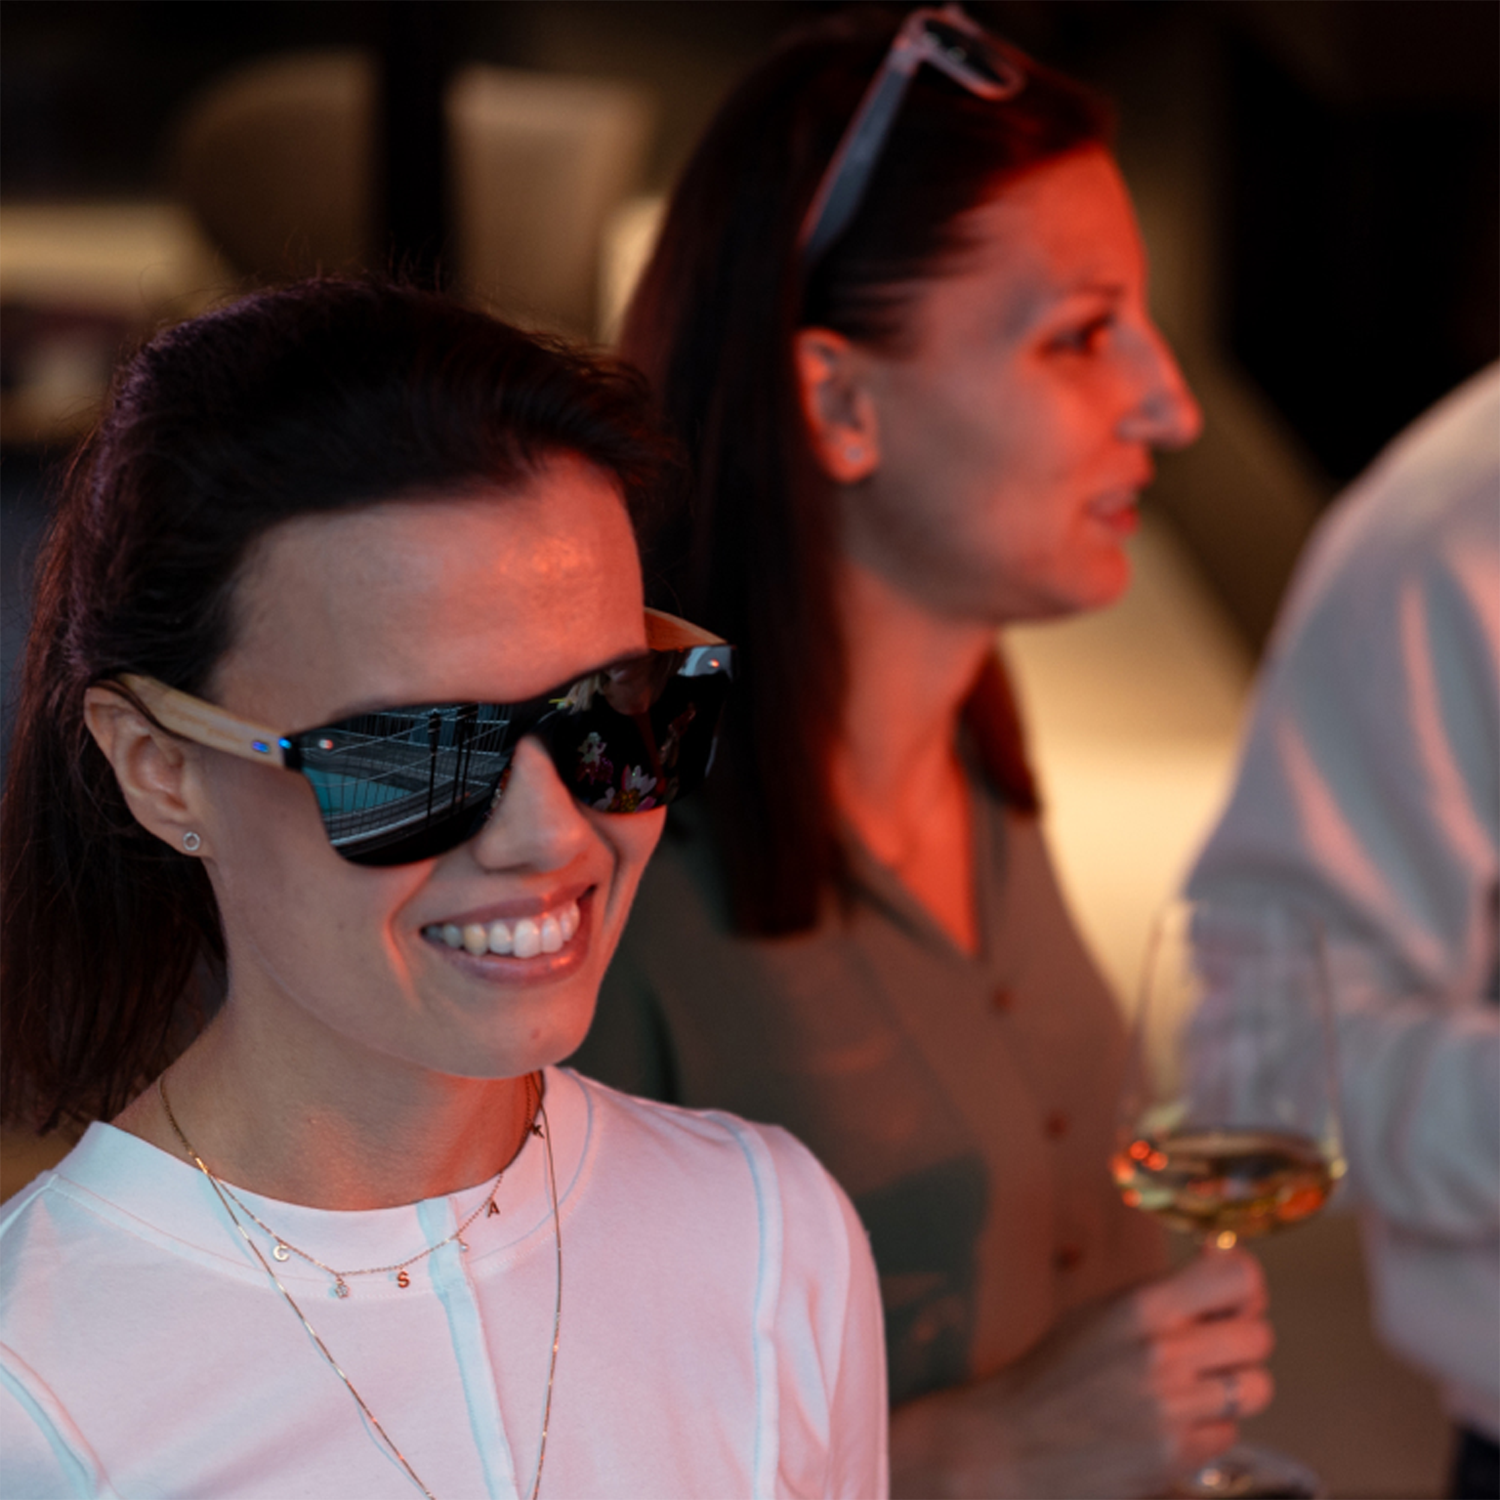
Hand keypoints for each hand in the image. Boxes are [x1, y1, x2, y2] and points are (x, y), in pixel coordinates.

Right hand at [890, 1247, 1272, 1499]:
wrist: (1013, 1442)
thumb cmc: (1056, 1372)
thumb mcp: (1103, 1312)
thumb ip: (1165, 1293)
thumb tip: (1222, 1256)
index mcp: (1142, 1306)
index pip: (1237, 1277)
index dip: (1245, 1285)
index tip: (1235, 1295)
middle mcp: (1164, 1354)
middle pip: (1258, 1337)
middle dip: (1239, 1340)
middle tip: (1211, 1347)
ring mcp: (1175, 1410)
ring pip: (1256, 1388)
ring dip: (1232, 1387)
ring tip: (1192, 1389)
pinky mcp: (1179, 1458)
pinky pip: (1229, 1433)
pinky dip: (1208, 1429)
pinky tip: (1170, 1424)